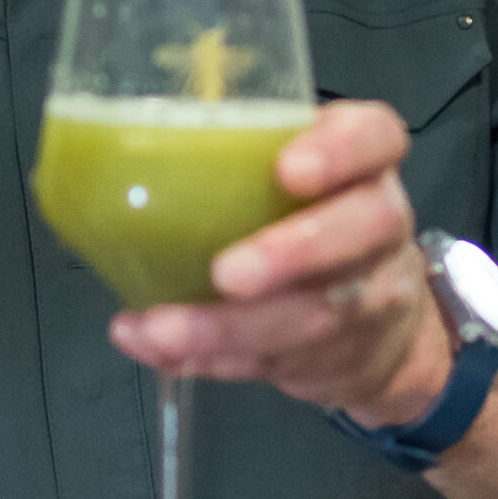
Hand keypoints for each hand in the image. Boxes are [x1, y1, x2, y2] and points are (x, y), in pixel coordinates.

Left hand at [107, 99, 454, 424]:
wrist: (387, 328)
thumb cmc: (310, 223)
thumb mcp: (293, 174)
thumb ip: (237, 162)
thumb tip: (110, 169)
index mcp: (365, 161)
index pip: (374, 136)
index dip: (340, 151)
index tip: (289, 168)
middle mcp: (380, 223)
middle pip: (361, 229)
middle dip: (290, 253)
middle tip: (227, 274)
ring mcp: (371, 295)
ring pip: (316, 313)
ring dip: (232, 328)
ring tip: (163, 330)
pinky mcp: (344, 356)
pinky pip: (282, 362)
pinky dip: (216, 360)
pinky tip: (164, 350)